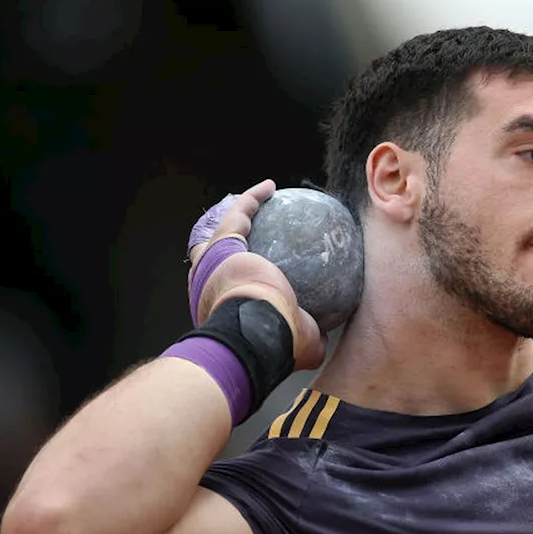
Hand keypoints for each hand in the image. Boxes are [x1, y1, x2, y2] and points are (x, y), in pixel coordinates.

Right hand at [188, 180, 326, 370]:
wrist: (255, 331)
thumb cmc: (276, 343)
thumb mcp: (300, 347)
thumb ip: (309, 337)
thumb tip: (323, 334)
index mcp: (225, 312)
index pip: (226, 293)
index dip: (234, 283)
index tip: (252, 277)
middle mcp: (210, 287)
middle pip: (211, 260)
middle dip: (223, 250)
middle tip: (245, 240)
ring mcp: (212, 264)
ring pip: (222, 232)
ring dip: (238, 216)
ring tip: (259, 203)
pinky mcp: (223, 244)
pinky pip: (238, 212)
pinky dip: (252, 198)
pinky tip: (272, 186)